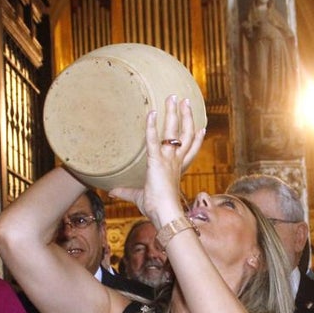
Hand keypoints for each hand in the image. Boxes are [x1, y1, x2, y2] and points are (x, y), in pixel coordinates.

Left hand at [109, 96, 205, 223]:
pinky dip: (152, 126)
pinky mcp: (157, 161)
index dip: (197, 139)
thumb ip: (126, 192)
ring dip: (175, 113)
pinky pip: (154, 140)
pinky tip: (151, 112)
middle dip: (186, 116)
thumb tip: (111, 192)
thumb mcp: (139, 197)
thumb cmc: (155, 209)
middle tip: (185, 101)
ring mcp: (169, 160)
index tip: (202, 128)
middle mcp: (176, 162)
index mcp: (176, 169)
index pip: (190, 151)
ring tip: (174, 97)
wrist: (164, 215)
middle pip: (186, 134)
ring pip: (176, 131)